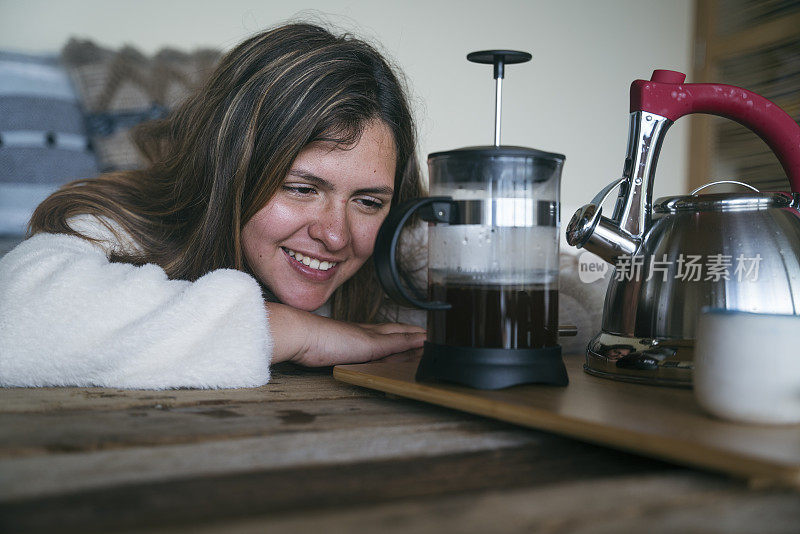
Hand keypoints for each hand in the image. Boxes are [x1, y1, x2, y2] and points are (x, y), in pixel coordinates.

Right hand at [267, 302, 425, 365]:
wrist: (299, 334)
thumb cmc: (304, 341)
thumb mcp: (321, 348)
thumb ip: (329, 347)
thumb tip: (325, 349)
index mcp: (352, 334)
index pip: (380, 334)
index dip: (395, 334)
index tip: (409, 335)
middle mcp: (363, 333)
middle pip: (393, 333)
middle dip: (410, 335)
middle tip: (430, 336)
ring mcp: (368, 337)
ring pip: (399, 336)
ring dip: (416, 338)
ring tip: (433, 338)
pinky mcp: (370, 344)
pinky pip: (396, 342)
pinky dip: (411, 340)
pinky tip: (425, 339)